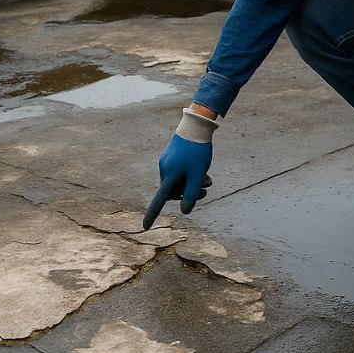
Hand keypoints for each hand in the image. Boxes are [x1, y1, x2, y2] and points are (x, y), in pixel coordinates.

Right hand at [143, 108, 218, 228]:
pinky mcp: (170, 156)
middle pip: (174, 191)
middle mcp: (164, 170)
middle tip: (207, 188)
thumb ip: (191, 194)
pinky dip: (189, 174)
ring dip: (192, 183)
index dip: (152, 214)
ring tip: (208, 178)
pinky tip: (200, 168)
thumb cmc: (197, 151)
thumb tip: (185, 211)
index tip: (145, 227)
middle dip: (189, 193)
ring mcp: (166, 162)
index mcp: (169, 176)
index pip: (159, 200)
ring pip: (178, 181)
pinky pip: (178, 171)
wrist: (196, 126)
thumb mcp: (198, 175)